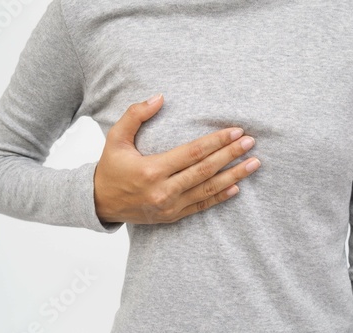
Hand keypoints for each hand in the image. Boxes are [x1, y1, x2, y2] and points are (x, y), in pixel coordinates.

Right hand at [93, 93, 260, 223]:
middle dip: (231, 155)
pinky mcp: (172, 216)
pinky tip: (236, 187)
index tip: (236, 131)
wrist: (99, 203)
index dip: (217, 141)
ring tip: (253, 164)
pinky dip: (220, 197)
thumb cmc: (110, 168)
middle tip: (251, 143)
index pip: (193, 153)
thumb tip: (159, 97)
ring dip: (234, 176)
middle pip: (206, 170)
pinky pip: (201, 206)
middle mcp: (164, 190)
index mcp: (152, 169)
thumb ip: (135, 115)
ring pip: (208, 190)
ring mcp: (169, 206)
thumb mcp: (115, 138)